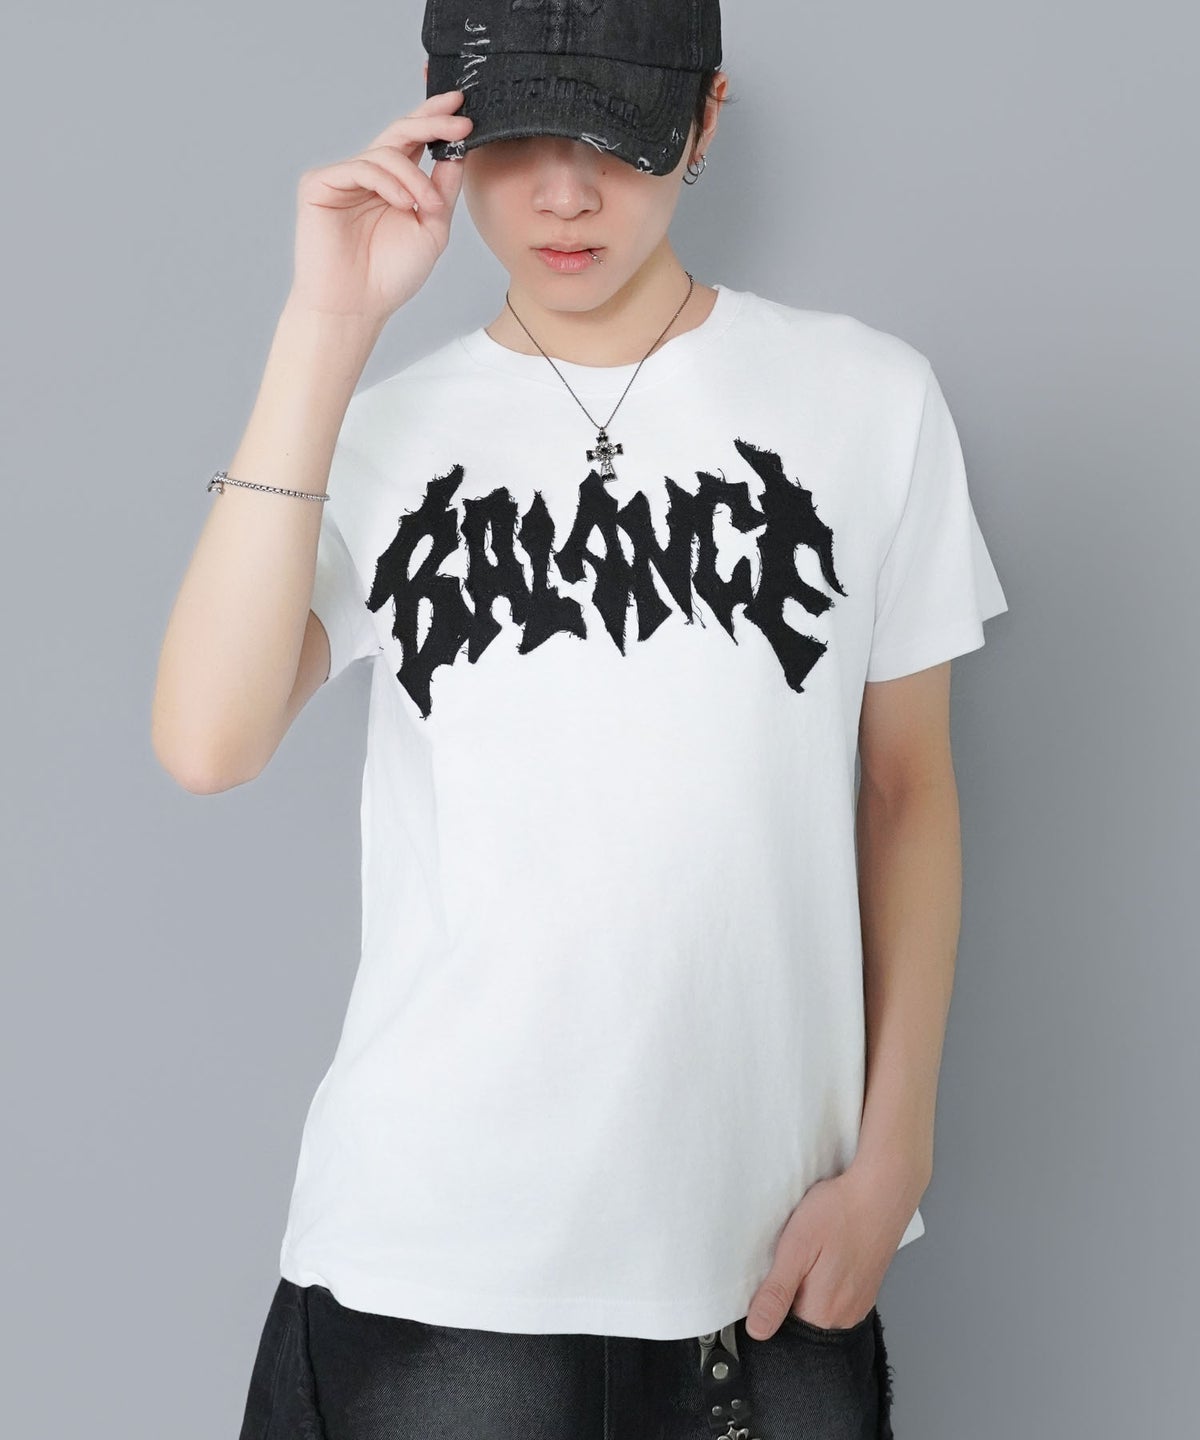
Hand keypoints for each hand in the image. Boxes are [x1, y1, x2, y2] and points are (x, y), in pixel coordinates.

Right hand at [286, 87, 473, 323]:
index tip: (462, 105)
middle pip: (399, 132)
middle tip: (460, 119)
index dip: (435, 119)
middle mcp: (368, 176)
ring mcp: (343, 178)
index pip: (413, 141)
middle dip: (431, 122)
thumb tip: (460, 150)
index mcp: (393, 184)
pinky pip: (360, 167)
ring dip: (415, 177)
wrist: (357, 307)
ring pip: (385, 153)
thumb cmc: (390, 276)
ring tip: (429, 207)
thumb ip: (444, 189)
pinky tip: (403, 204)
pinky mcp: (319, 184)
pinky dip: (388, 183)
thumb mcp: (432, 228)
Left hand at [742, 1167, 907, 1340]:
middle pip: (801, 1322)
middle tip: (790, 1261)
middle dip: (788, 1298)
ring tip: (808, 1257)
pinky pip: (837, 1299)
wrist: (881, 1193)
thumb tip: (757, 1330)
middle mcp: (844, 1317)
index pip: (782, 1331)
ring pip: (819, 1310)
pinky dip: (824, 1284)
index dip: (769, 1307)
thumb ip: (777, 1293)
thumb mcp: (796, 1248)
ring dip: (806, 1290)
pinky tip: (823, 1259)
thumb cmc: (838, 1213)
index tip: (767, 1282)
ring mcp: (858, 1305)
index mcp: (822, 1313)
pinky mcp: (865, 1291)